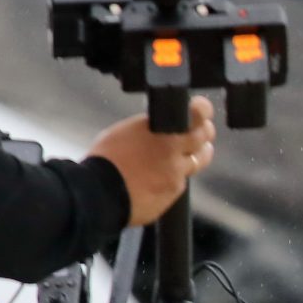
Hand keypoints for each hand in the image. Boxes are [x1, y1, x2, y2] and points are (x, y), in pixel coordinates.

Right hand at [88, 96, 216, 225]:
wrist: (98, 194)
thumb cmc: (104, 161)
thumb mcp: (124, 132)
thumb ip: (149, 130)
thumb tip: (161, 128)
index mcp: (160, 129)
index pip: (195, 115)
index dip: (202, 111)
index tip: (202, 108)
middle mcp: (173, 149)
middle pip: (204, 137)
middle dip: (204, 132)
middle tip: (202, 131)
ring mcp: (177, 172)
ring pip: (199, 160)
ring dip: (196, 155)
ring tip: (186, 154)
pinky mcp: (175, 191)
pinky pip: (182, 181)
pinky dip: (175, 177)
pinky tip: (160, 178)